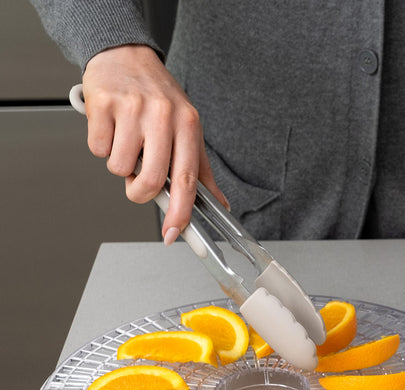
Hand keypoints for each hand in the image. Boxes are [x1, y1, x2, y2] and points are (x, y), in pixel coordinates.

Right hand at [80, 44, 226, 243]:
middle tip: (138, 183)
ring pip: (120, 168)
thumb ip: (200, 170)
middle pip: (152, 180)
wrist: (126, 55)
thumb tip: (219, 204)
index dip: (181, 212)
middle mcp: (163, 117)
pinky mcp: (103, 105)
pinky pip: (98, 149)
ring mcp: (132, 110)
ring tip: (126, 142)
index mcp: (188, 126)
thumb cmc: (159, 96)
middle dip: (140, 192)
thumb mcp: (188, 129)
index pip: (188, 180)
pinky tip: (111, 128)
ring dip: (120, 165)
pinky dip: (101, 146)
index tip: (172, 233)